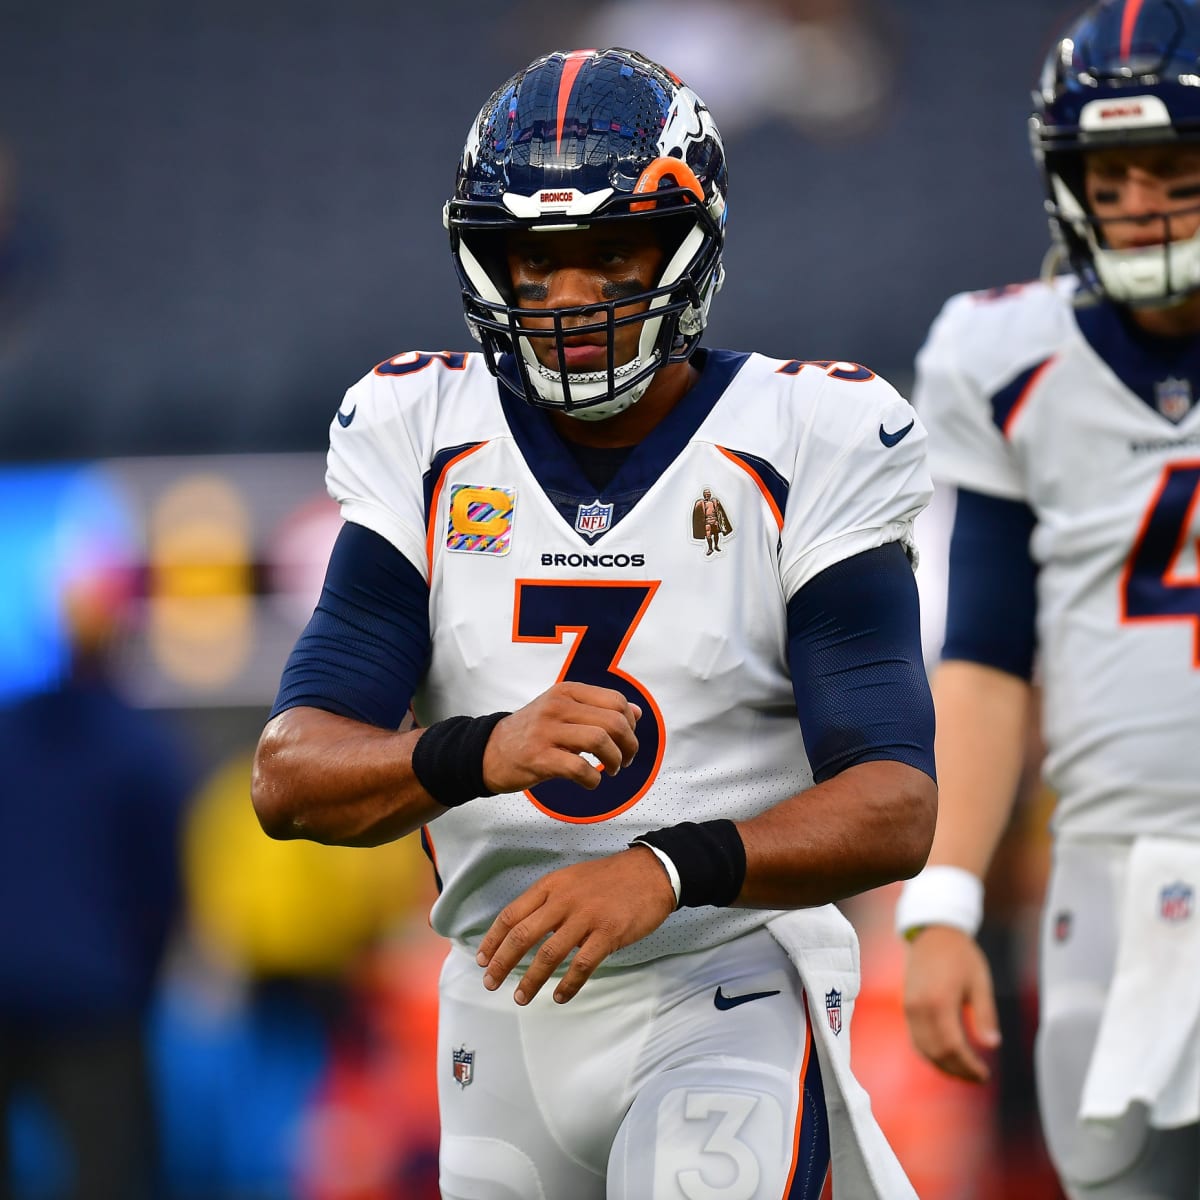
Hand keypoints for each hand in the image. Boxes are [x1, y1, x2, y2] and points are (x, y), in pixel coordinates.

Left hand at [475, 846, 675, 1005]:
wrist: (651, 872)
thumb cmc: (610, 878)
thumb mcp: (572, 878)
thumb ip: (549, 901)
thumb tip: (526, 930)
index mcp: (551, 885)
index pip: (512, 914)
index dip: (493, 939)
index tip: (482, 959)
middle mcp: (563, 900)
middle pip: (523, 935)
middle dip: (503, 963)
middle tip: (491, 983)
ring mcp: (586, 917)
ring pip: (549, 954)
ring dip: (531, 980)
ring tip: (520, 997)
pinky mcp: (608, 933)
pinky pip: (582, 964)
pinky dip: (568, 984)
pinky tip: (559, 996)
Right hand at [481, 681, 640, 794]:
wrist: (488, 751)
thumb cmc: (531, 732)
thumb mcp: (563, 710)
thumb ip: (599, 709)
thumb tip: (638, 712)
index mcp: (567, 691)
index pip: (616, 701)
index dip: (630, 725)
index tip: (625, 740)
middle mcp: (558, 706)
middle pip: (614, 721)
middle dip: (629, 745)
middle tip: (624, 760)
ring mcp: (547, 731)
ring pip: (601, 741)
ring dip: (615, 761)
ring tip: (610, 770)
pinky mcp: (539, 758)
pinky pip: (579, 768)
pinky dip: (593, 780)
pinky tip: (590, 782)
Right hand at [903, 925, 1000, 1082]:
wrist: (932, 933)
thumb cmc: (960, 955)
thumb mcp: (980, 982)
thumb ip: (985, 1015)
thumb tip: (992, 1046)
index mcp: (939, 1002)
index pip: (952, 1047)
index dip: (968, 1066)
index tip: (985, 1075)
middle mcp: (919, 1008)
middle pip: (936, 1053)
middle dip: (958, 1071)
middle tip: (978, 1077)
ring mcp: (909, 1008)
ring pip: (923, 1050)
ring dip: (943, 1066)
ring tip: (964, 1072)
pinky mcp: (906, 1007)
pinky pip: (916, 1039)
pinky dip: (931, 1054)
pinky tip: (947, 1057)